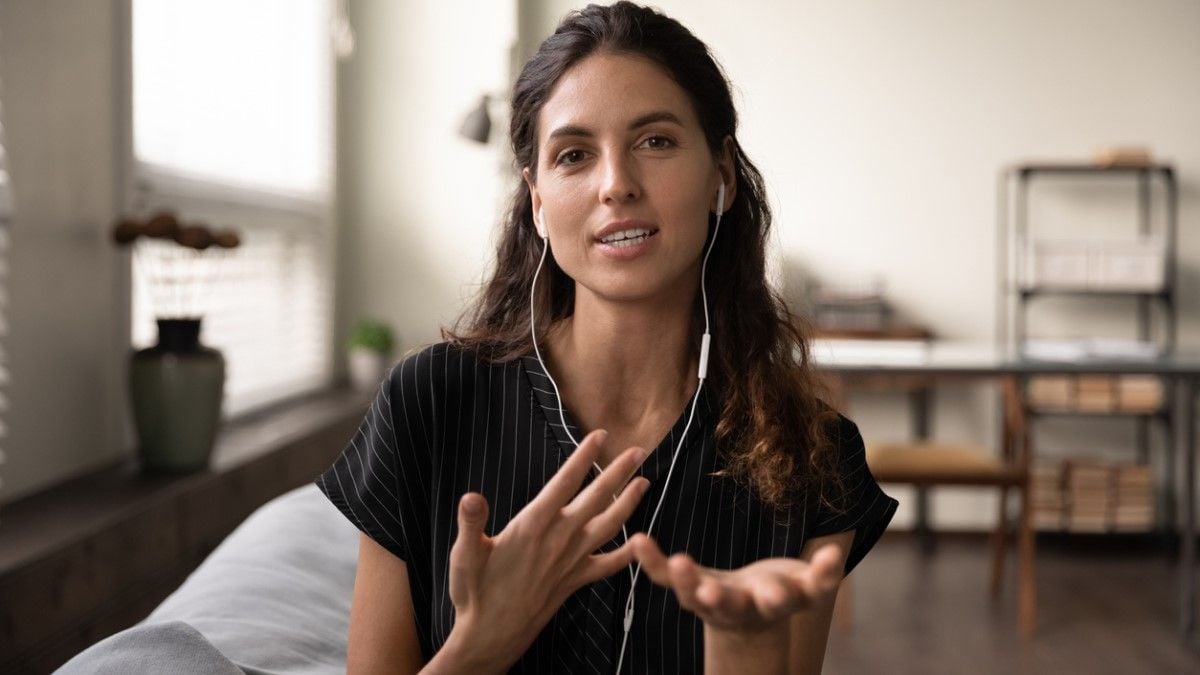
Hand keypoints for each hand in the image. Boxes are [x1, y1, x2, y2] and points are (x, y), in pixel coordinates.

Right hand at [436, 430, 650, 672]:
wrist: (490, 635)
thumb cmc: (475, 592)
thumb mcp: (464, 555)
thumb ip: (471, 524)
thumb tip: (471, 497)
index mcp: (533, 526)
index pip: (565, 483)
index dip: (584, 457)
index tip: (600, 435)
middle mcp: (558, 541)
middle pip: (596, 499)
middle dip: (619, 473)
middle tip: (639, 450)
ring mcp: (570, 562)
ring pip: (609, 527)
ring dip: (629, 504)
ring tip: (645, 483)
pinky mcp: (574, 581)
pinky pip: (607, 565)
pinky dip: (626, 553)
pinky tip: (640, 542)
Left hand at [629, 533, 843, 634]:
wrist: (752, 617)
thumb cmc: (785, 592)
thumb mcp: (808, 587)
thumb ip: (822, 575)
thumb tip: (836, 556)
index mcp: (770, 605)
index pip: (776, 602)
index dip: (777, 596)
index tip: (778, 591)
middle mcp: (737, 607)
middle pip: (728, 606)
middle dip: (721, 599)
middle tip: (711, 592)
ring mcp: (709, 599)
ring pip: (692, 594)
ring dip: (683, 580)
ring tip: (676, 561)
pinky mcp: (688, 587)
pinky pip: (664, 577)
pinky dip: (650, 562)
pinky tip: (637, 540)